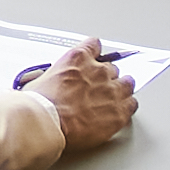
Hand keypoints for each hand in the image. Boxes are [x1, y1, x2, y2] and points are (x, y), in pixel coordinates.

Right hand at [23, 47, 141, 152]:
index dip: (94, 53)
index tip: (94, 58)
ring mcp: (111, 91)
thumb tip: (47, 84)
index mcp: (77, 59)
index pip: (94, 45)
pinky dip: (127, 106)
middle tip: (97, 88)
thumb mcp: (37, 80)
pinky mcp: (119, 112)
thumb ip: (52, 77)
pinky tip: (120, 110)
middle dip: (105, 77)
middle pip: (111, 68)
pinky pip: (132, 104)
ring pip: (127, 84)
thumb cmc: (39, 106)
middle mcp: (98, 71)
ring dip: (121, 89)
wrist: (46, 125)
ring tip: (114, 97)